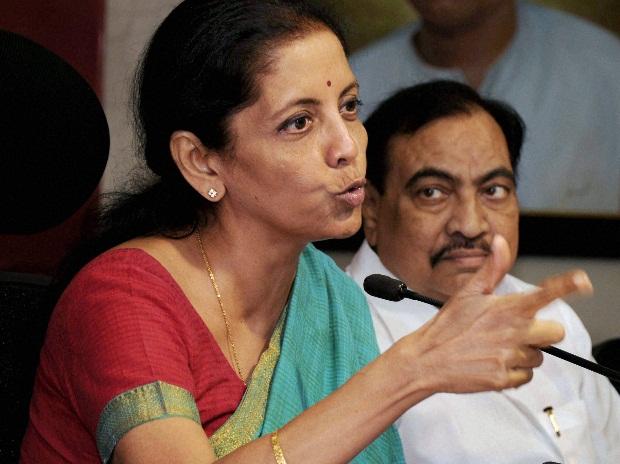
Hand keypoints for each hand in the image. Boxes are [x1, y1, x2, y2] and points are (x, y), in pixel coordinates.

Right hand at [395, 235, 591, 393]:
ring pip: (538, 356)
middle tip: (515, 331)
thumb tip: (501, 242)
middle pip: (554, 332)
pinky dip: (513, 372)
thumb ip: (491, 269)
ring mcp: (509, 357)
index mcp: (506, 308)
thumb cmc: (447, 326)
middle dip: (540, 332)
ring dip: (523, 353)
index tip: (582, 281)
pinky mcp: (504, 378)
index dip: (567, 286)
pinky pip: (525, 376)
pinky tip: (493, 362)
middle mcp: (513, 332)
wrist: (427, 359)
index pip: (545, 294)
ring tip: (495, 348)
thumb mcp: (467, 293)